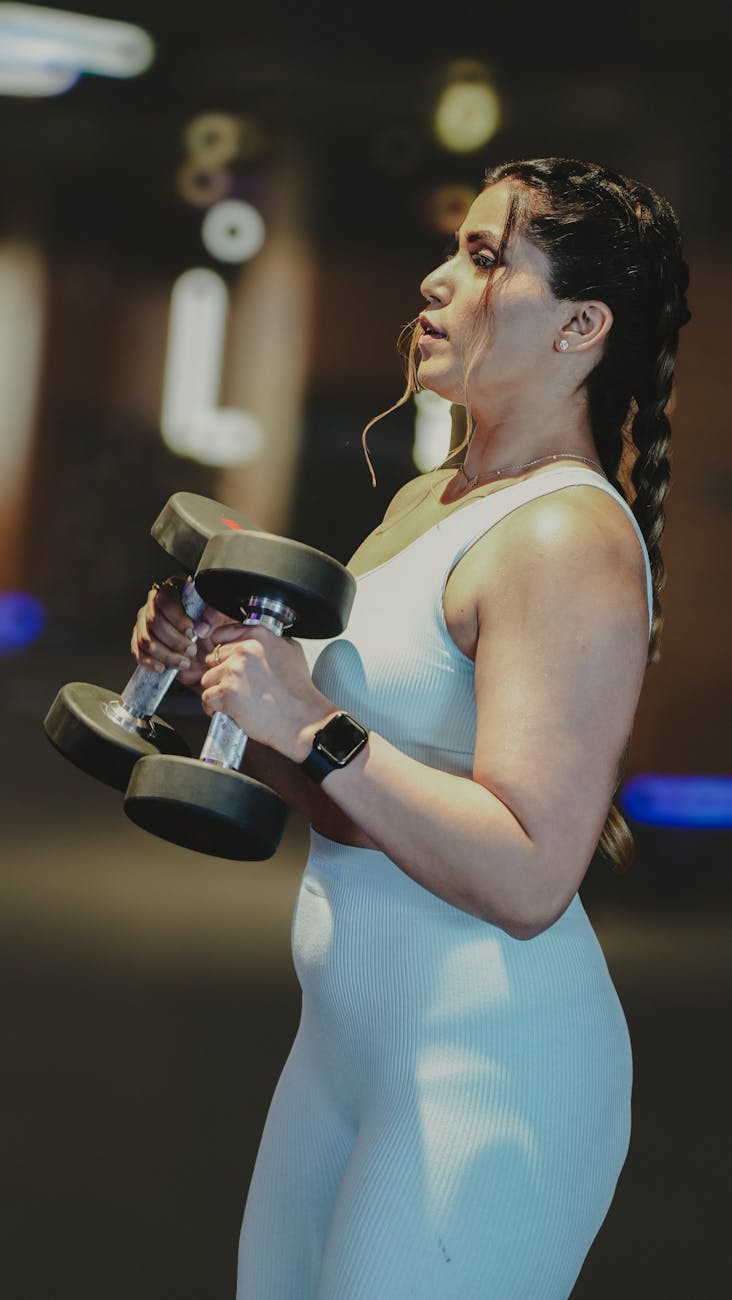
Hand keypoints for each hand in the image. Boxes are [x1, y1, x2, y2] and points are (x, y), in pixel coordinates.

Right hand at [130, 580, 235, 689]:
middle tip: (192, 650)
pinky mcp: (139, 639)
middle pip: (154, 621)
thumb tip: (202, 628)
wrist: (203, 631)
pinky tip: (163, 667)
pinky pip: (137, 651)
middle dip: (174, 640)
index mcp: (171, 590)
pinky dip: (149, 662)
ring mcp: (143, 622)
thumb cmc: (209, 617)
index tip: (192, 631)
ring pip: (145, 639)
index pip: (165, 600)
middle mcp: (152, 604)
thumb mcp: (218, 611)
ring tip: (183, 662)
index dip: (177, 618)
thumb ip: (214, 616)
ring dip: (165, 654)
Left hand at [200, 625, 332, 759]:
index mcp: (258, 636)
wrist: (302, 719)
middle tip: (238, 686)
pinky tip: (228, 710)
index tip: (227, 662)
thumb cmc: (299, 691)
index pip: (221, 634)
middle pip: (212, 658)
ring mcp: (234, 671)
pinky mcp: (227, 693)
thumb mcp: (291, 650)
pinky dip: (213, 707)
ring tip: (236, 700)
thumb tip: (251, 640)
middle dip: (221, 673)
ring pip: (207, 678)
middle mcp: (244, 650)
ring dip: (217, 690)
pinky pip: (206, 698)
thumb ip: (269, 640)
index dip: (223, 651)